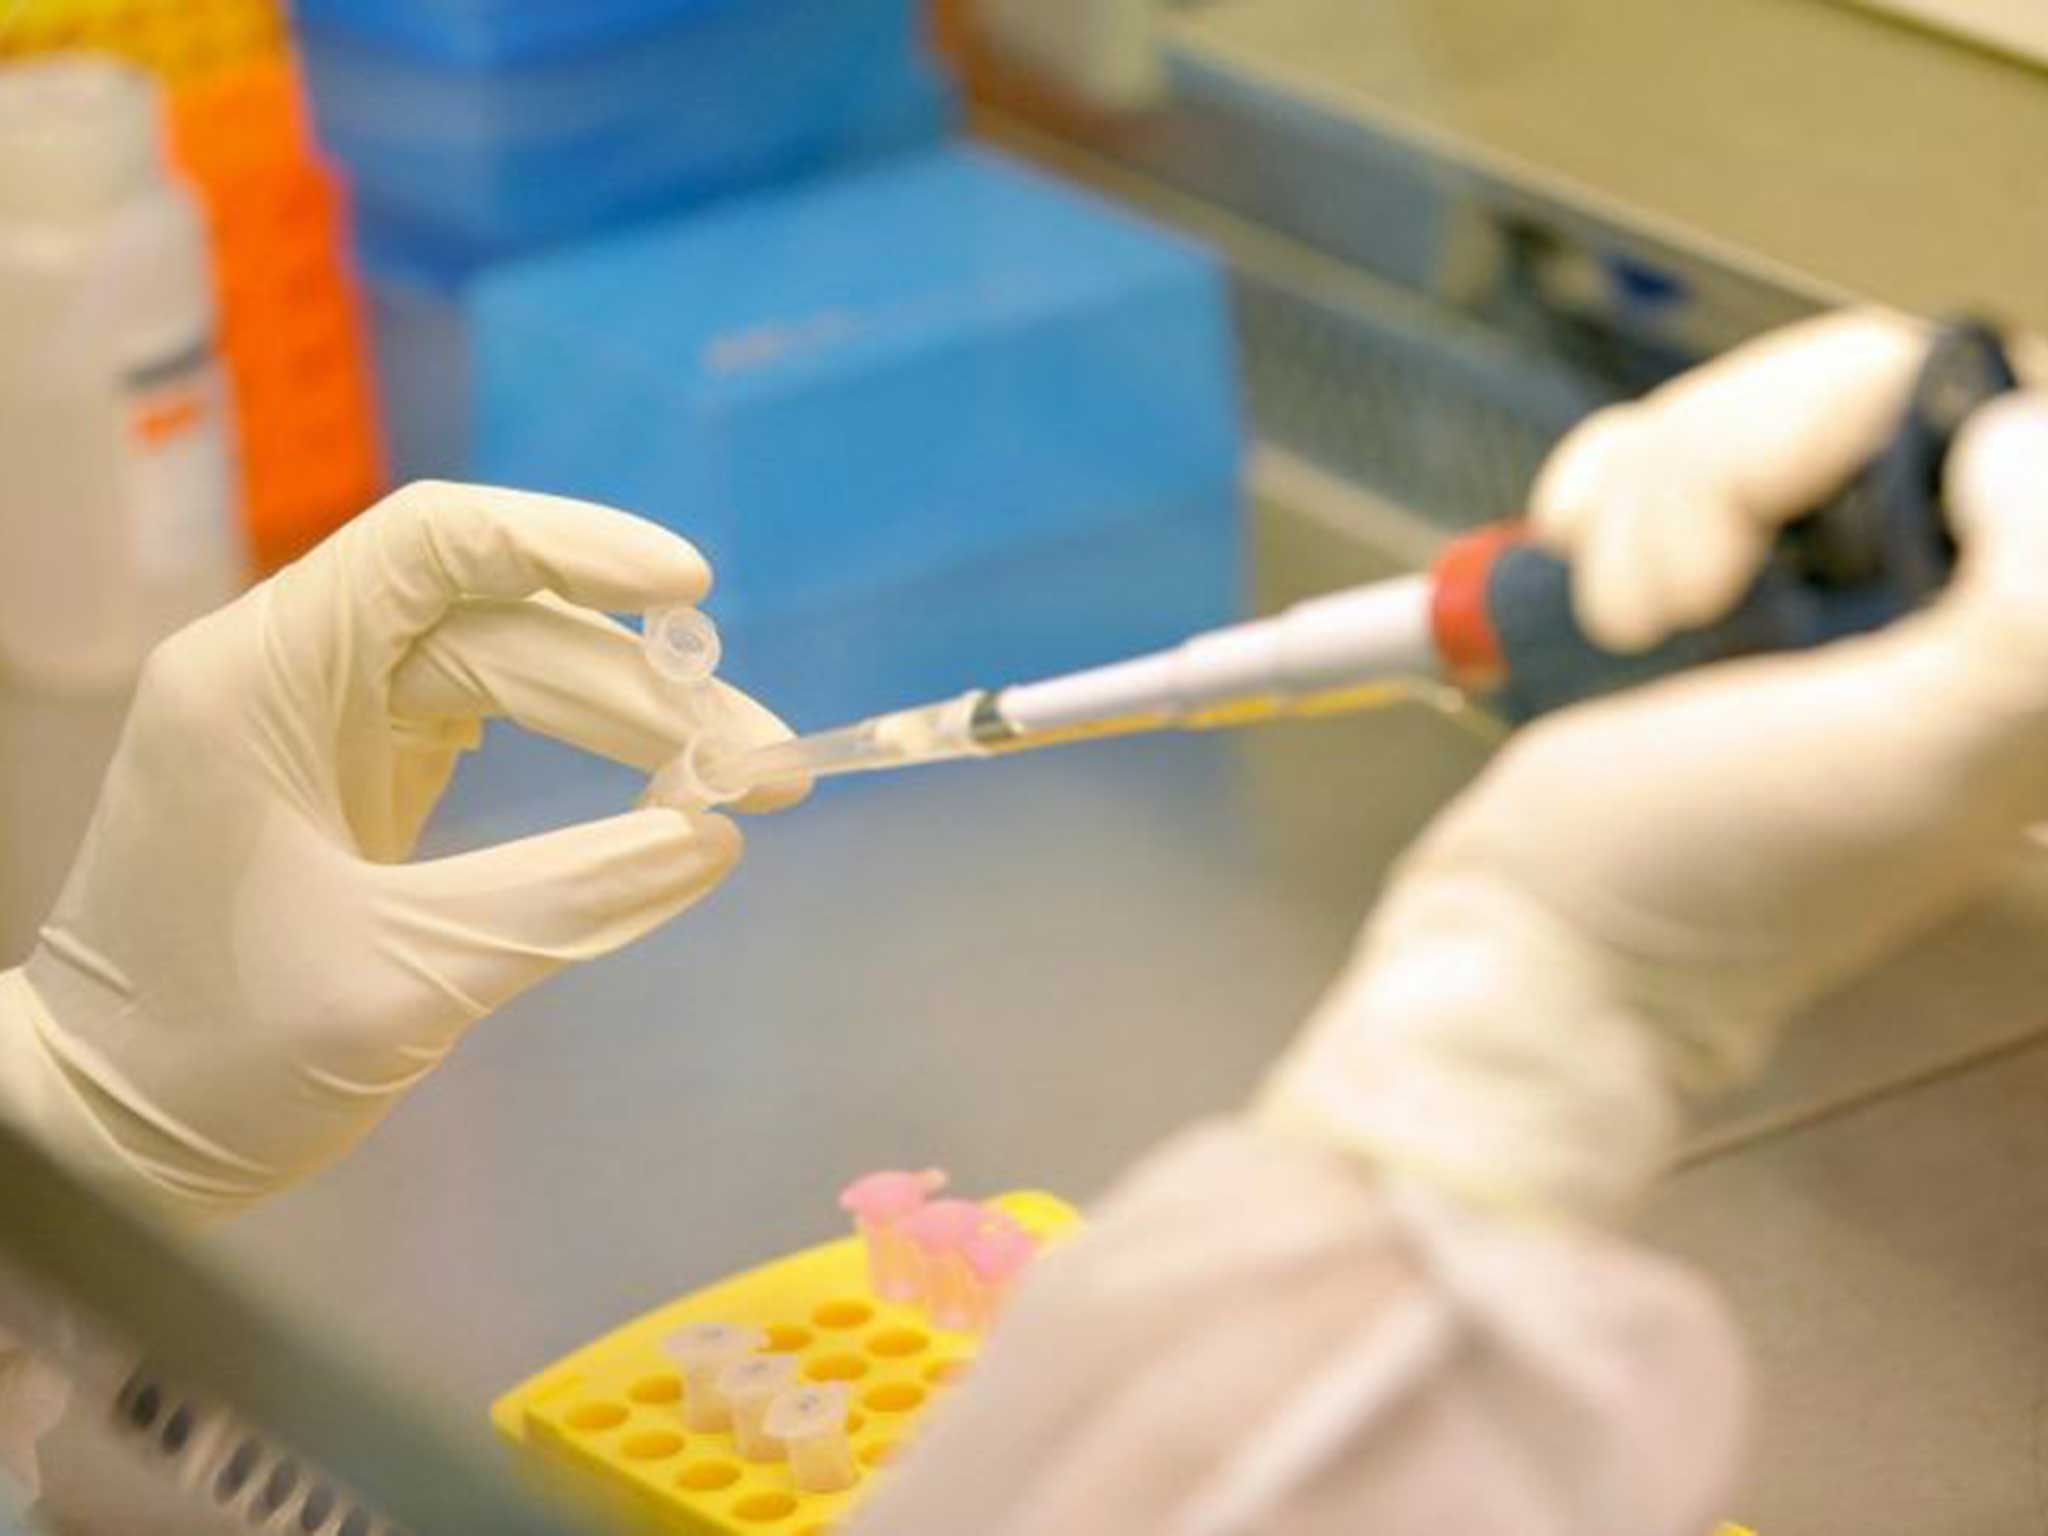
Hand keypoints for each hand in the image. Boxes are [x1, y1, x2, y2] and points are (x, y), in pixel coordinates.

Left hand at [0, 482, 803, 1220]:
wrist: (101, 1140)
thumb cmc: (215, 1060)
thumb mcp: (406, 980)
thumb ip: (572, 900)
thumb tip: (718, 841)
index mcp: (266, 678)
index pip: (436, 545)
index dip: (575, 547)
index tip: (696, 592)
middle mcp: (291, 671)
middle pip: (497, 626)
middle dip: (640, 690)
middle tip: (770, 768)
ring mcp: (321, 722)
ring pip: (503, 671)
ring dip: (623, 718)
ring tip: (740, 780)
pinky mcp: (350, 776)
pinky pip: (480, 725)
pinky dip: (575, 752)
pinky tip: (656, 787)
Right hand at [1259, 332, 2047, 1221]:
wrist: (1541, 944)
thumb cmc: (1716, 876)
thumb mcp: (1916, 756)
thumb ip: (2031, 605)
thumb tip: (2007, 434)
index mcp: (2013, 627)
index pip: (1995, 416)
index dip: (1868, 425)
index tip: (1792, 523)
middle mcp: (1922, 593)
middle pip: (1851, 386)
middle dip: (1727, 473)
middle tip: (1687, 604)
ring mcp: (1799, 583)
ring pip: (1736, 411)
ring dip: (1646, 508)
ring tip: (1628, 631)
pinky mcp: (1686, 579)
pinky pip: (1649, 449)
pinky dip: (1597, 498)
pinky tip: (1580, 584)